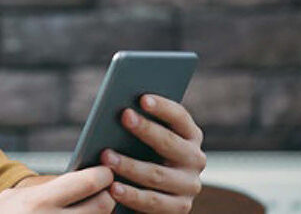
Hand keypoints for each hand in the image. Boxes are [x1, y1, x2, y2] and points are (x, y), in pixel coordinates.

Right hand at [0, 166, 115, 212]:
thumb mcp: (14, 198)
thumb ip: (46, 189)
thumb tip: (78, 180)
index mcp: (40, 202)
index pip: (87, 183)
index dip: (102, 175)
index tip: (105, 173)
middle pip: (103, 206)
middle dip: (107, 197)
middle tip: (104, 193)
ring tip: (90, 207)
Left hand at [100, 94, 206, 212]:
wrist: (150, 194)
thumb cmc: (140, 154)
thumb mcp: (143, 139)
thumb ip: (137, 125)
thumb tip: (116, 108)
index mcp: (189, 135)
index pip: (179, 117)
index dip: (163, 107)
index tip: (142, 98)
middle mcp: (195, 159)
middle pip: (170, 142)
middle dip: (145, 129)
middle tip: (123, 116)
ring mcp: (189, 185)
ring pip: (158, 174)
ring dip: (130, 165)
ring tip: (106, 157)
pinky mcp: (179, 208)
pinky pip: (153, 201)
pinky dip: (132, 195)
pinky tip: (112, 188)